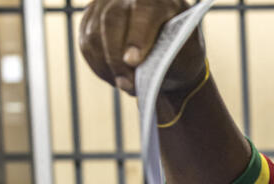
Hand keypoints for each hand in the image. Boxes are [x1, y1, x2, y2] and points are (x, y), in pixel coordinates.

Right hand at [78, 0, 206, 97]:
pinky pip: (86, 43)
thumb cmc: (182, 53)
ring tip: (127, 86)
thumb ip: (168, 55)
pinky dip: (98, 65)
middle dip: (116, 58)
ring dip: (107, 66)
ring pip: (93, 33)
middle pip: (112, 20)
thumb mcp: (186, 55)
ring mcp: (107, 3)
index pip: (144, 9)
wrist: (171, 52)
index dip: (137, 35)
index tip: (133, 62)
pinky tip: (114, 78)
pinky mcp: (92, 17)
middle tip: (128, 85)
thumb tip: (135, 64)